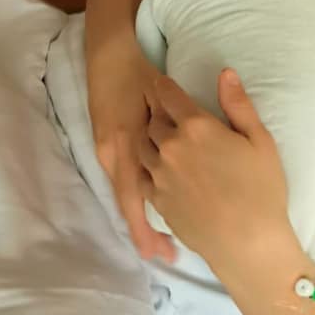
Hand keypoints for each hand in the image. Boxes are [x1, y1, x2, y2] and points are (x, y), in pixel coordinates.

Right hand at [89, 46, 175, 262]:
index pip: (137, 197)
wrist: (107, 56)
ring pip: (129, 196)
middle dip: (148, 233)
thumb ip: (184, 112)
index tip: (170, 251)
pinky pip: (127, 183)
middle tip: (170, 257)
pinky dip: (139, 202)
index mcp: (129, 143)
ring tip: (163, 251)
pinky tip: (155, 217)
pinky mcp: (109, 150)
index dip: (150, 226)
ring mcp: (109, 154)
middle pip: (131, 204)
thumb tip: (207, 136)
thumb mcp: (163, 90)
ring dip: (143, 222)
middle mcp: (115, 156)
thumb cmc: (138, 74)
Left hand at [139, 70, 292, 267]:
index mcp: (196, 126)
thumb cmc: (261, 189)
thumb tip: (224, 73)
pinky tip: (159, 170)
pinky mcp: (156, 200)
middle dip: (157, 112)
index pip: (169, 95)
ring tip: (161, 140)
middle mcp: (170, 146)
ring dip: (150, 139)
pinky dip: (147, 168)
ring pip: (143, 147)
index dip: (164, 86)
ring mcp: (159, 175)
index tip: (162, 82)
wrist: (247, 243)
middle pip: (153, 120)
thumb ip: (238, 105)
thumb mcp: (260, 140)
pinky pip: (142, 176)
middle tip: (165, 111)